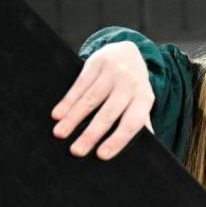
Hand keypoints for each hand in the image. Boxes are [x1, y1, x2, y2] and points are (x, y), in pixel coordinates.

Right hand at [51, 41, 154, 159]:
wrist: (127, 50)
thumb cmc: (133, 86)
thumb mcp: (142, 101)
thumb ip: (142, 122)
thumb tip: (147, 150)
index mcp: (144, 98)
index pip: (132, 123)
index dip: (117, 140)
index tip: (102, 155)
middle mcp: (130, 85)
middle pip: (109, 113)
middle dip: (91, 133)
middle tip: (77, 151)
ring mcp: (112, 73)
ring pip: (90, 99)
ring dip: (73, 118)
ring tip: (60, 134)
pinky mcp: (95, 64)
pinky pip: (79, 85)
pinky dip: (67, 101)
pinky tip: (58, 115)